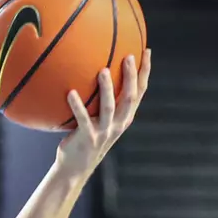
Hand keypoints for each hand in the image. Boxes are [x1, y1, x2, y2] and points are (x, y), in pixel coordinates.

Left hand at [54, 51, 152, 178]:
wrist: (76, 167)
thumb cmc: (86, 137)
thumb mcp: (99, 119)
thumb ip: (102, 101)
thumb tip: (95, 71)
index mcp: (125, 117)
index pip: (140, 92)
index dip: (145, 72)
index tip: (147, 51)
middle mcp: (118, 124)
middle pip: (129, 98)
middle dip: (131, 77)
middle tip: (128, 56)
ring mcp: (104, 132)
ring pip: (109, 108)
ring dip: (107, 89)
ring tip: (102, 71)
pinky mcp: (88, 138)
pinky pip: (82, 119)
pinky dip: (77, 106)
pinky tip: (70, 92)